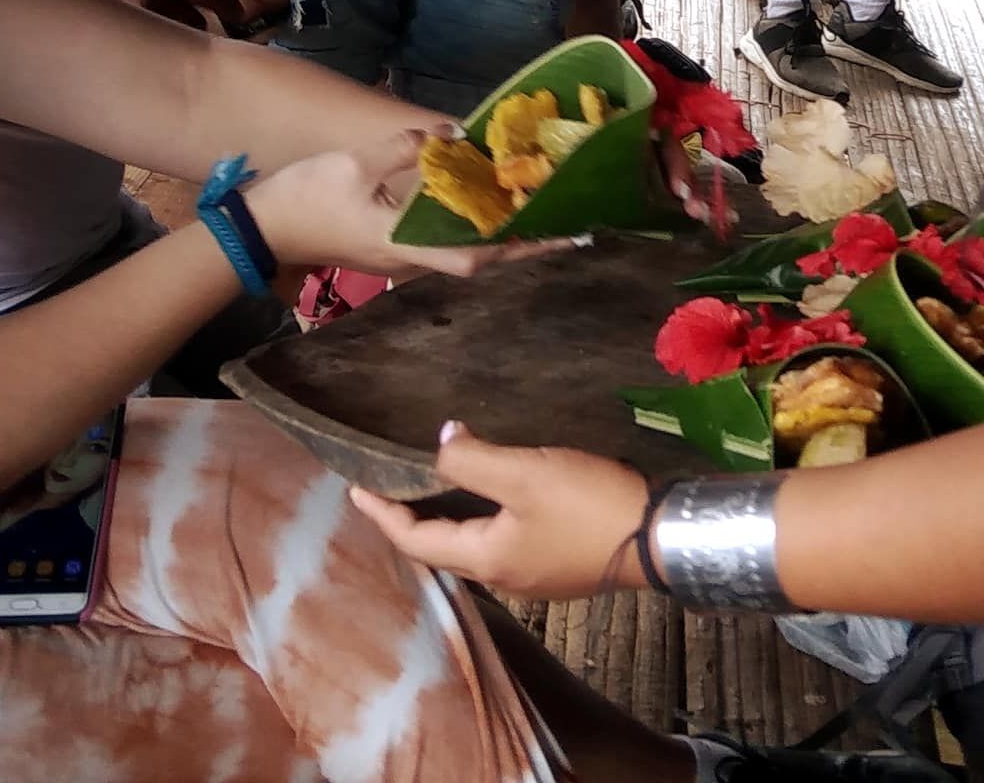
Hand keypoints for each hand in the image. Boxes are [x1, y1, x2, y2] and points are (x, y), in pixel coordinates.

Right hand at [249, 128, 571, 279]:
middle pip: (476, 256)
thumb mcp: (356, 163)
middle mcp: (409, 258)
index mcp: (405, 243)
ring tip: (527, 205)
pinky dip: (465, 223)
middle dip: (519, 240)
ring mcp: (398, 257)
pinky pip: (438, 240)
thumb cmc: (306, 198)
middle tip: (560, 216)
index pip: (475, 255)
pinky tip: (477, 201)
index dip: (519, 246)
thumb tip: (452, 134)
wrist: (260, 229)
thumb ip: (405, 147)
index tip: (558, 234)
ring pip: (458, 249)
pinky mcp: (387, 248)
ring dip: (494, 232)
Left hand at [351, 422, 649, 598]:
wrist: (662, 536)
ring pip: (472, 545)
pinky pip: (500, 540)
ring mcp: (533, 574)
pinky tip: (488, 491)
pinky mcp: (558, 563)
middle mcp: (504, 575)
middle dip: (411, 519)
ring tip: (431, 483)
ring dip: (446, 517)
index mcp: (487, 558)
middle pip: (442, 547)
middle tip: (388, 486)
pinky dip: (478, 516)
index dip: (383, 515)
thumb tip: (439, 443)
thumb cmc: (586, 504)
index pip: (417, 541)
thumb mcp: (524, 473)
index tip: (355, 489)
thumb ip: (472, 459)